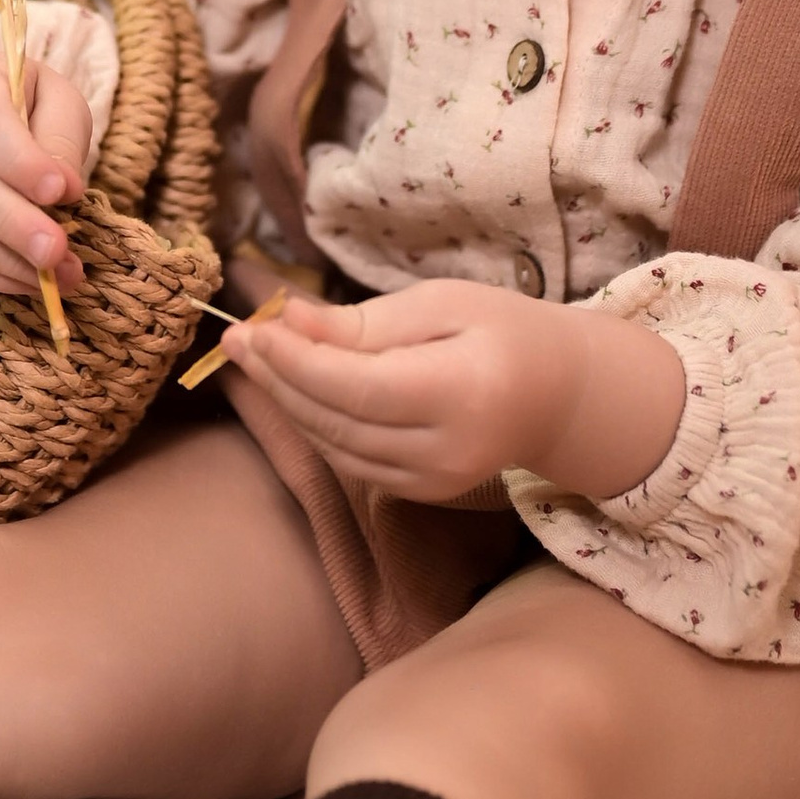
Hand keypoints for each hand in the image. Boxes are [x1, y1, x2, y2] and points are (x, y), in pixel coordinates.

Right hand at [0, 55, 94, 299]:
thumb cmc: (31, 111)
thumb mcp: (60, 106)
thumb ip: (62, 141)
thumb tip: (63, 192)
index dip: (19, 160)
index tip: (62, 192)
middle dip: (13, 223)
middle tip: (58, 252)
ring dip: (5, 259)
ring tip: (57, 275)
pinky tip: (26, 281)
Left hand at [220, 279, 685, 504]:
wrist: (561, 397)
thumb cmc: (504, 331)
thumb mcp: (442, 304)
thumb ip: (366, 322)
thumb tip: (290, 322)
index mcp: (462, 393)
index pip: (357, 387)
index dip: (296, 362)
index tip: (253, 327)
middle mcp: (447, 451)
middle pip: (337, 420)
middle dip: (279, 378)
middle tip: (238, 337)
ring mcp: (435, 482)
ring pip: (335, 445)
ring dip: (287, 402)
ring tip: (255, 357)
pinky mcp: (422, 494)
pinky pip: (350, 461)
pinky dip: (316, 425)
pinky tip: (294, 388)